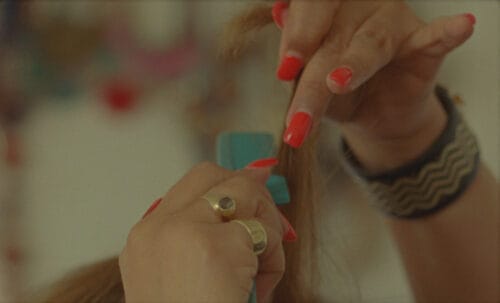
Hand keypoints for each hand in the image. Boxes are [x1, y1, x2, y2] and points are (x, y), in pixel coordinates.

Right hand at [119, 162, 288, 302]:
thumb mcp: (183, 275)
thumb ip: (206, 233)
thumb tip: (254, 176)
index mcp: (145, 239)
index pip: (191, 188)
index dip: (228, 188)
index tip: (252, 199)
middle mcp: (157, 228)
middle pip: (212, 176)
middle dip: (248, 193)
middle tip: (267, 224)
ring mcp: (182, 233)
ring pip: (243, 194)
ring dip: (266, 230)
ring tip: (262, 274)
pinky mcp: (215, 247)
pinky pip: (264, 231)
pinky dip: (275, 257)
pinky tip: (262, 288)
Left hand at [273, 0, 474, 169]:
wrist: (375, 115)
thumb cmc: (338, 92)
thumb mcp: (312, 84)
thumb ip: (299, 59)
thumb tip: (280, 16)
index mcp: (324, 14)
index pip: (309, 16)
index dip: (297, 37)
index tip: (285, 69)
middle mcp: (356, 8)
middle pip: (333, 34)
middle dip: (315, 67)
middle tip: (300, 92)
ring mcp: (391, 22)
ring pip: (370, 41)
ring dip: (355, 64)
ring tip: (338, 82)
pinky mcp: (422, 43)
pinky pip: (435, 36)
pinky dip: (447, 32)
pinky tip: (461, 25)